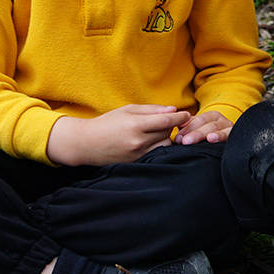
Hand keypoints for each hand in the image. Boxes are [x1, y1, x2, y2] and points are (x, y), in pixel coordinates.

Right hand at [45, 104, 189, 165]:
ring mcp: (137, 155)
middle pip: (167, 132)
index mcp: (135, 125)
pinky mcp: (136, 163)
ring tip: (157, 132)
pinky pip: (156, 155)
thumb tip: (173, 110)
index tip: (187, 114)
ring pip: (164, 145)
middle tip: (166, 121)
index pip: (166, 121)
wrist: (86, 144)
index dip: (180, 117)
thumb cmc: (107, 123)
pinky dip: (158, 147)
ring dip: (165, 137)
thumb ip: (152, 110)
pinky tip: (153, 142)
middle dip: (171, 126)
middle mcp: (138, 141)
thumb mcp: (128, 110)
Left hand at [177, 109, 231, 144]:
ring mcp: (229, 127)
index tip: (177, 138)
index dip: (186, 128)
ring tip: (191, 140)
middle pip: (205, 123)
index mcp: (211, 116)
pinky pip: (228, 134)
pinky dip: (220, 136)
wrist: (234, 148)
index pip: (197, 120)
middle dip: (193, 132)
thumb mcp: (200, 131)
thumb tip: (174, 125)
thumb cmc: (210, 139)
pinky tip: (212, 138)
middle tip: (182, 141)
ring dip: (202, 134)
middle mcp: (221, 120)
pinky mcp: (235, 135)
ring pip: (214, 127)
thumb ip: (189, 127)